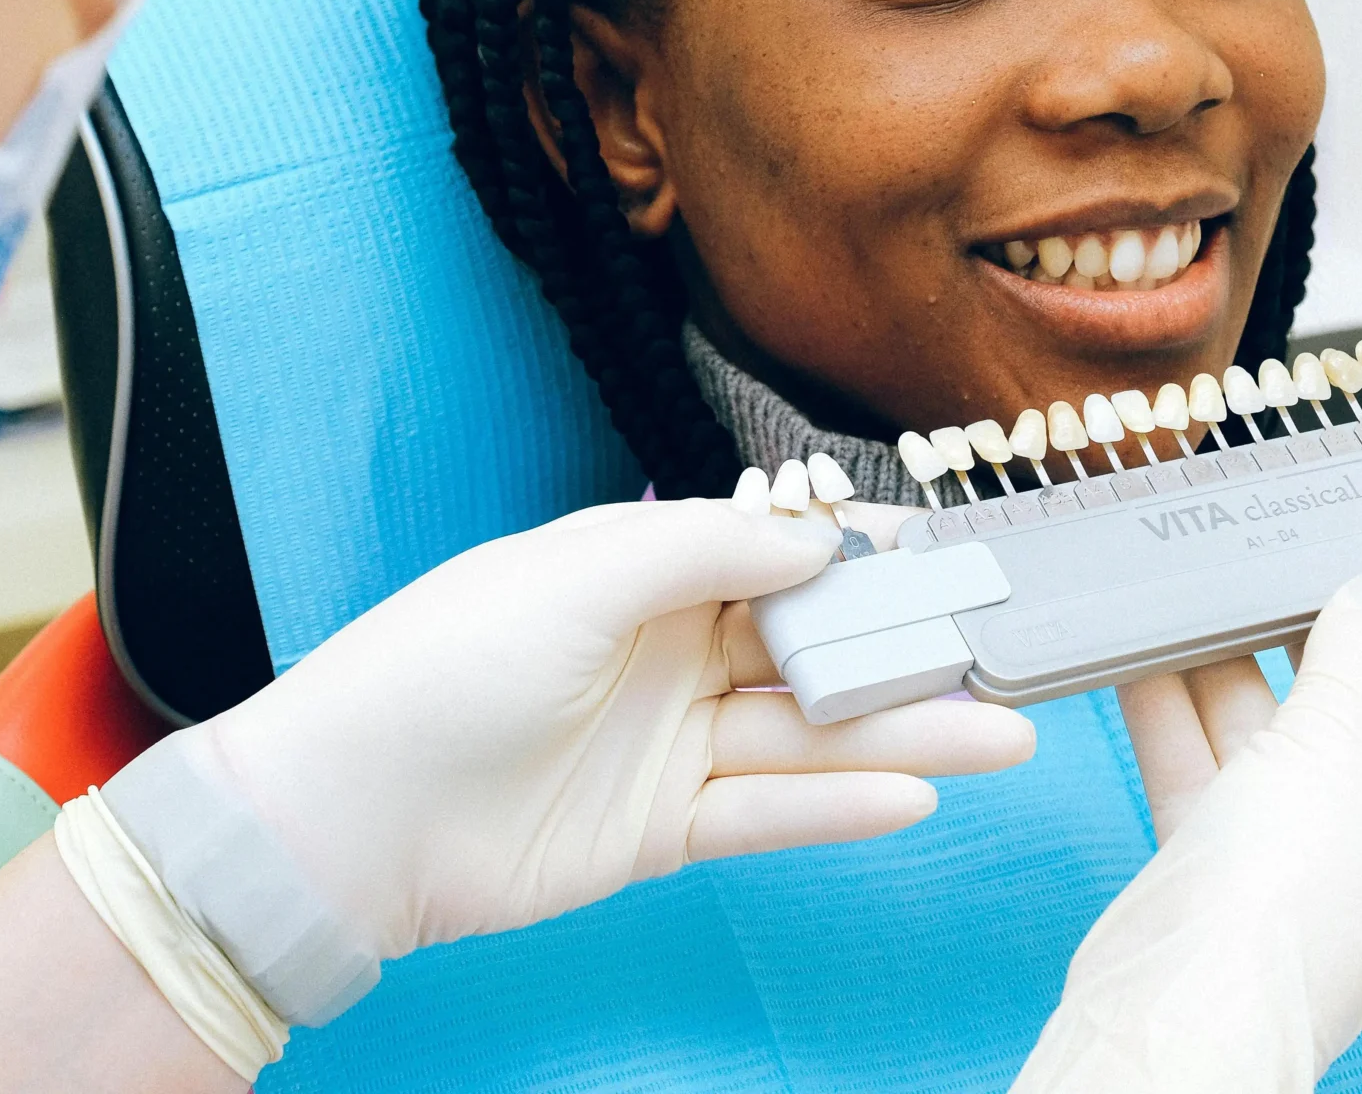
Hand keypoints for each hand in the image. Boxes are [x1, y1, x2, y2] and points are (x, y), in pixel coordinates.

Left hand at [193, 498, 1036, 959]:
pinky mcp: (657, 829)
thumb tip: (813, 533)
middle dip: (909, 648)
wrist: (351, 815)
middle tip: (1010, 649)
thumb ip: (703, 550)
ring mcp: (666, 742)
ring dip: (905, 733)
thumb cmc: (441, 669)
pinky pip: (768, 813)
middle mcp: (664, 651)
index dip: (866, 554)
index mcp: (640, 571)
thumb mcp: (576, 578)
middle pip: (811, 647)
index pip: (778, 555)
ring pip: (809, 735)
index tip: (957, 550)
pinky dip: (839, 807)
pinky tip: (916, 793)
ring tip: (1004, 732)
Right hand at [1014, 568, 1361, 1091]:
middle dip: (1308, 633)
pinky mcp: (1222, 859)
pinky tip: (1142, 648)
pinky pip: (1205, 764)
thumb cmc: (1308, 872)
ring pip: (1271, 731)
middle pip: (1357, 705)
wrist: (1195, 991)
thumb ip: (1361, 642)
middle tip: (1276, 551)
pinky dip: (1175, 709)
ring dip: (1229, 663)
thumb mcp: (1351, 727)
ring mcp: (1304, 849)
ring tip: (1200, 585)